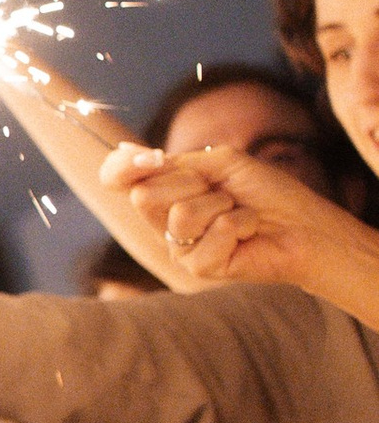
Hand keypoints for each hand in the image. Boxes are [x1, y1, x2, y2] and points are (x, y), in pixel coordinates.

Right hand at [98, 140, 378, 317]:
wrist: (304, 225)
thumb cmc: (268, 193)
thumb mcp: (221, 163)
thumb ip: (177, 162)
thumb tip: (131, 155)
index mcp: (166, 192)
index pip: (118, 179)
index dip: (121, 167)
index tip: (145, 157)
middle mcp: (165, 221)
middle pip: (144, 196)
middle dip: (191, 182)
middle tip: (223, 191)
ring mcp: (180, 247)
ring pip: (180, 214)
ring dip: (222, 204)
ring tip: (240, 213)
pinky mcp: (199, 268)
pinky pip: (209, 234)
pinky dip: (238, 224)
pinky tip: (249, 233)